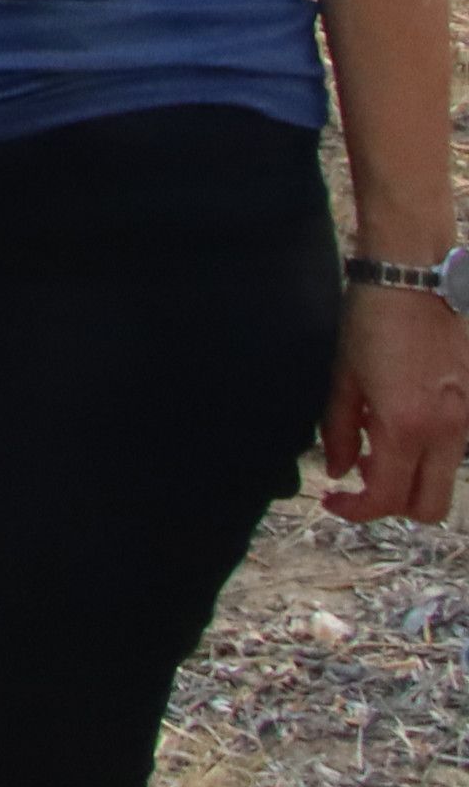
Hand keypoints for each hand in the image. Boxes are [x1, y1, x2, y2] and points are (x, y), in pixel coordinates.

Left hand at [321, 280, 468, 522]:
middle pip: (430, 506)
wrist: (417, 276)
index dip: (355, 510)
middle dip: (392, 506)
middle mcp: (446, 432)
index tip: (332, 499)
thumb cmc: (372, 321)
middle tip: (358, 481)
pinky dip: (427, 453)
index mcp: (406, 427)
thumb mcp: (343, 377)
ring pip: (444, 479)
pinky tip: (400, 421)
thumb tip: (339, 471)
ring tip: (374, 445)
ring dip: (410, 478)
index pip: (387, 499)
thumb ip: (338, 431)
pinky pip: (453, 449)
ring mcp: (467, 419)